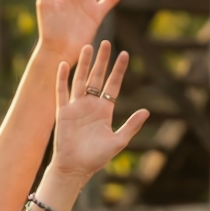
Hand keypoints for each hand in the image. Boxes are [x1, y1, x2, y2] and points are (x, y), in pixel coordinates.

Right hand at [48, 41, 147, 183]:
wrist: (75, 168)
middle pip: (97, 77)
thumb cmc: (96, 158)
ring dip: (84, 64)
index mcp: (104, 110)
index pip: (113, 85)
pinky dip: (62, 78)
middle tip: (106, 42)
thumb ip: (131, 125)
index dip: (119, 70)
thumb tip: (147, 111)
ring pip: (80, 80)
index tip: (125, 54)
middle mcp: (90, 105)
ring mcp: (76, 107)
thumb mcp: (118, 141)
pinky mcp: (63, 112)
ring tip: (88, 46)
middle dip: (102, 60)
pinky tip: (64, 64)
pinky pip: (62, 92)